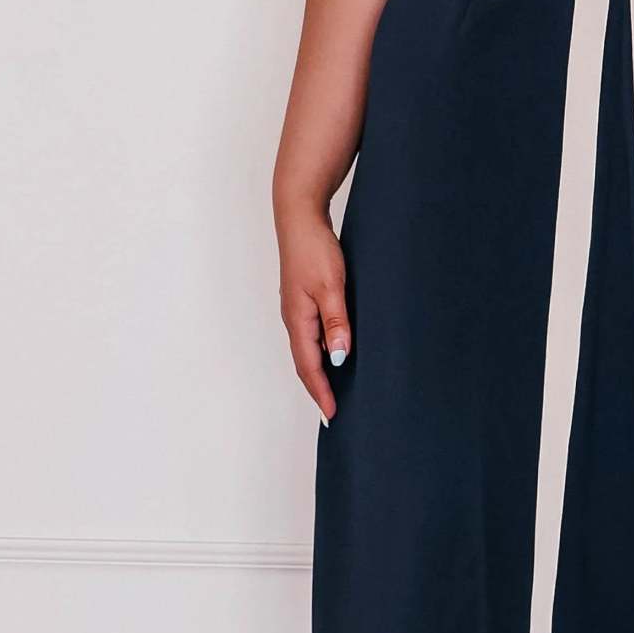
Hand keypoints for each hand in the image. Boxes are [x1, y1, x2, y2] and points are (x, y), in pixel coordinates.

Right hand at [278, 205, 350, 423]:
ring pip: (308, 349)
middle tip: (333, 411)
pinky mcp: (303, 299)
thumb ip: (336, 322)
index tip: (332, 414)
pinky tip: (335, 352)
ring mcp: (297, 309)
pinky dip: (322, 350)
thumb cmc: (314, 249)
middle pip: (304, 363)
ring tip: (334, 389)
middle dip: (318, 388)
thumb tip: (339, 358)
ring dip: (320, 371)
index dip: (321, 392)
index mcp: (298, 320)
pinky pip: (311, 333)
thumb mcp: (331, 286)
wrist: (299, 218)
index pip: (309, 367)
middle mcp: (294, 319)